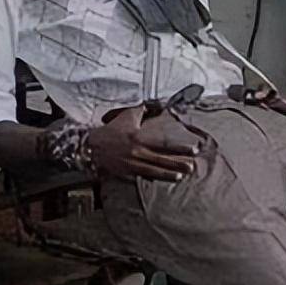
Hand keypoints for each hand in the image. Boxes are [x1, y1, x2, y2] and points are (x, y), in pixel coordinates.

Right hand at [86, 107, 200, 181]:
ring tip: (182, 176)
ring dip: (169, 174)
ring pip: (155, 170)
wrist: (92, 146)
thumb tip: (155, 104)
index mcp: (140, 138)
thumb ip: (142, 111)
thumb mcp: (127, 117)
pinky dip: (155, 177)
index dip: (179, 148)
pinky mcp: (128, 172)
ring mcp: (133, 164)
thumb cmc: (111, 130)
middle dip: (179, 163)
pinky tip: (164, 180)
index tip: (193, 150)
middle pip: (162, 160)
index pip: (164, 144)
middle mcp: (138, 153)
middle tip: (193, 167)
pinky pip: (144, 175)